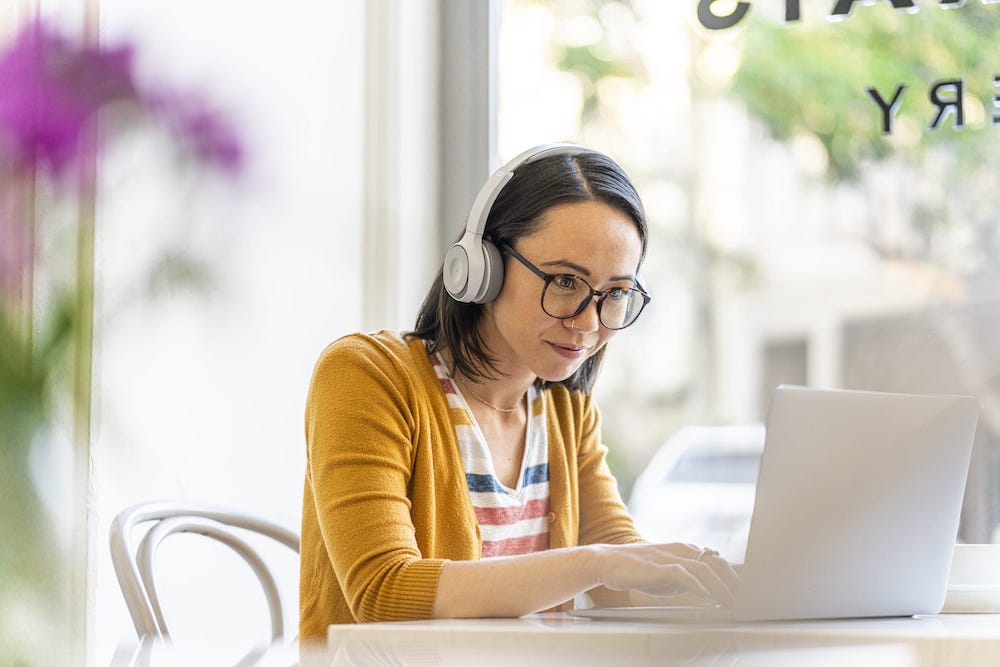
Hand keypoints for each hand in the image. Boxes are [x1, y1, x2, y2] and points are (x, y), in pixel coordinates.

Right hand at [592, 543, 738, 607]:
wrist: (608, 562)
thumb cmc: (639, 570)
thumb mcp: (670, 575)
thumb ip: (690, 578)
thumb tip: (712, 592)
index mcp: (686, 550)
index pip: (717, 561)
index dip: (735, 576)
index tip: (749, 592)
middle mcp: (682, 550)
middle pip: (717, 563)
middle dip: (735, 582)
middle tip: (746, 600)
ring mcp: (670, 556)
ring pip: (704, 568)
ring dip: (721, 587)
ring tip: (732, 602)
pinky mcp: (658, 566)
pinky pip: (683, 574)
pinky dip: (697, 585)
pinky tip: (706, 596)